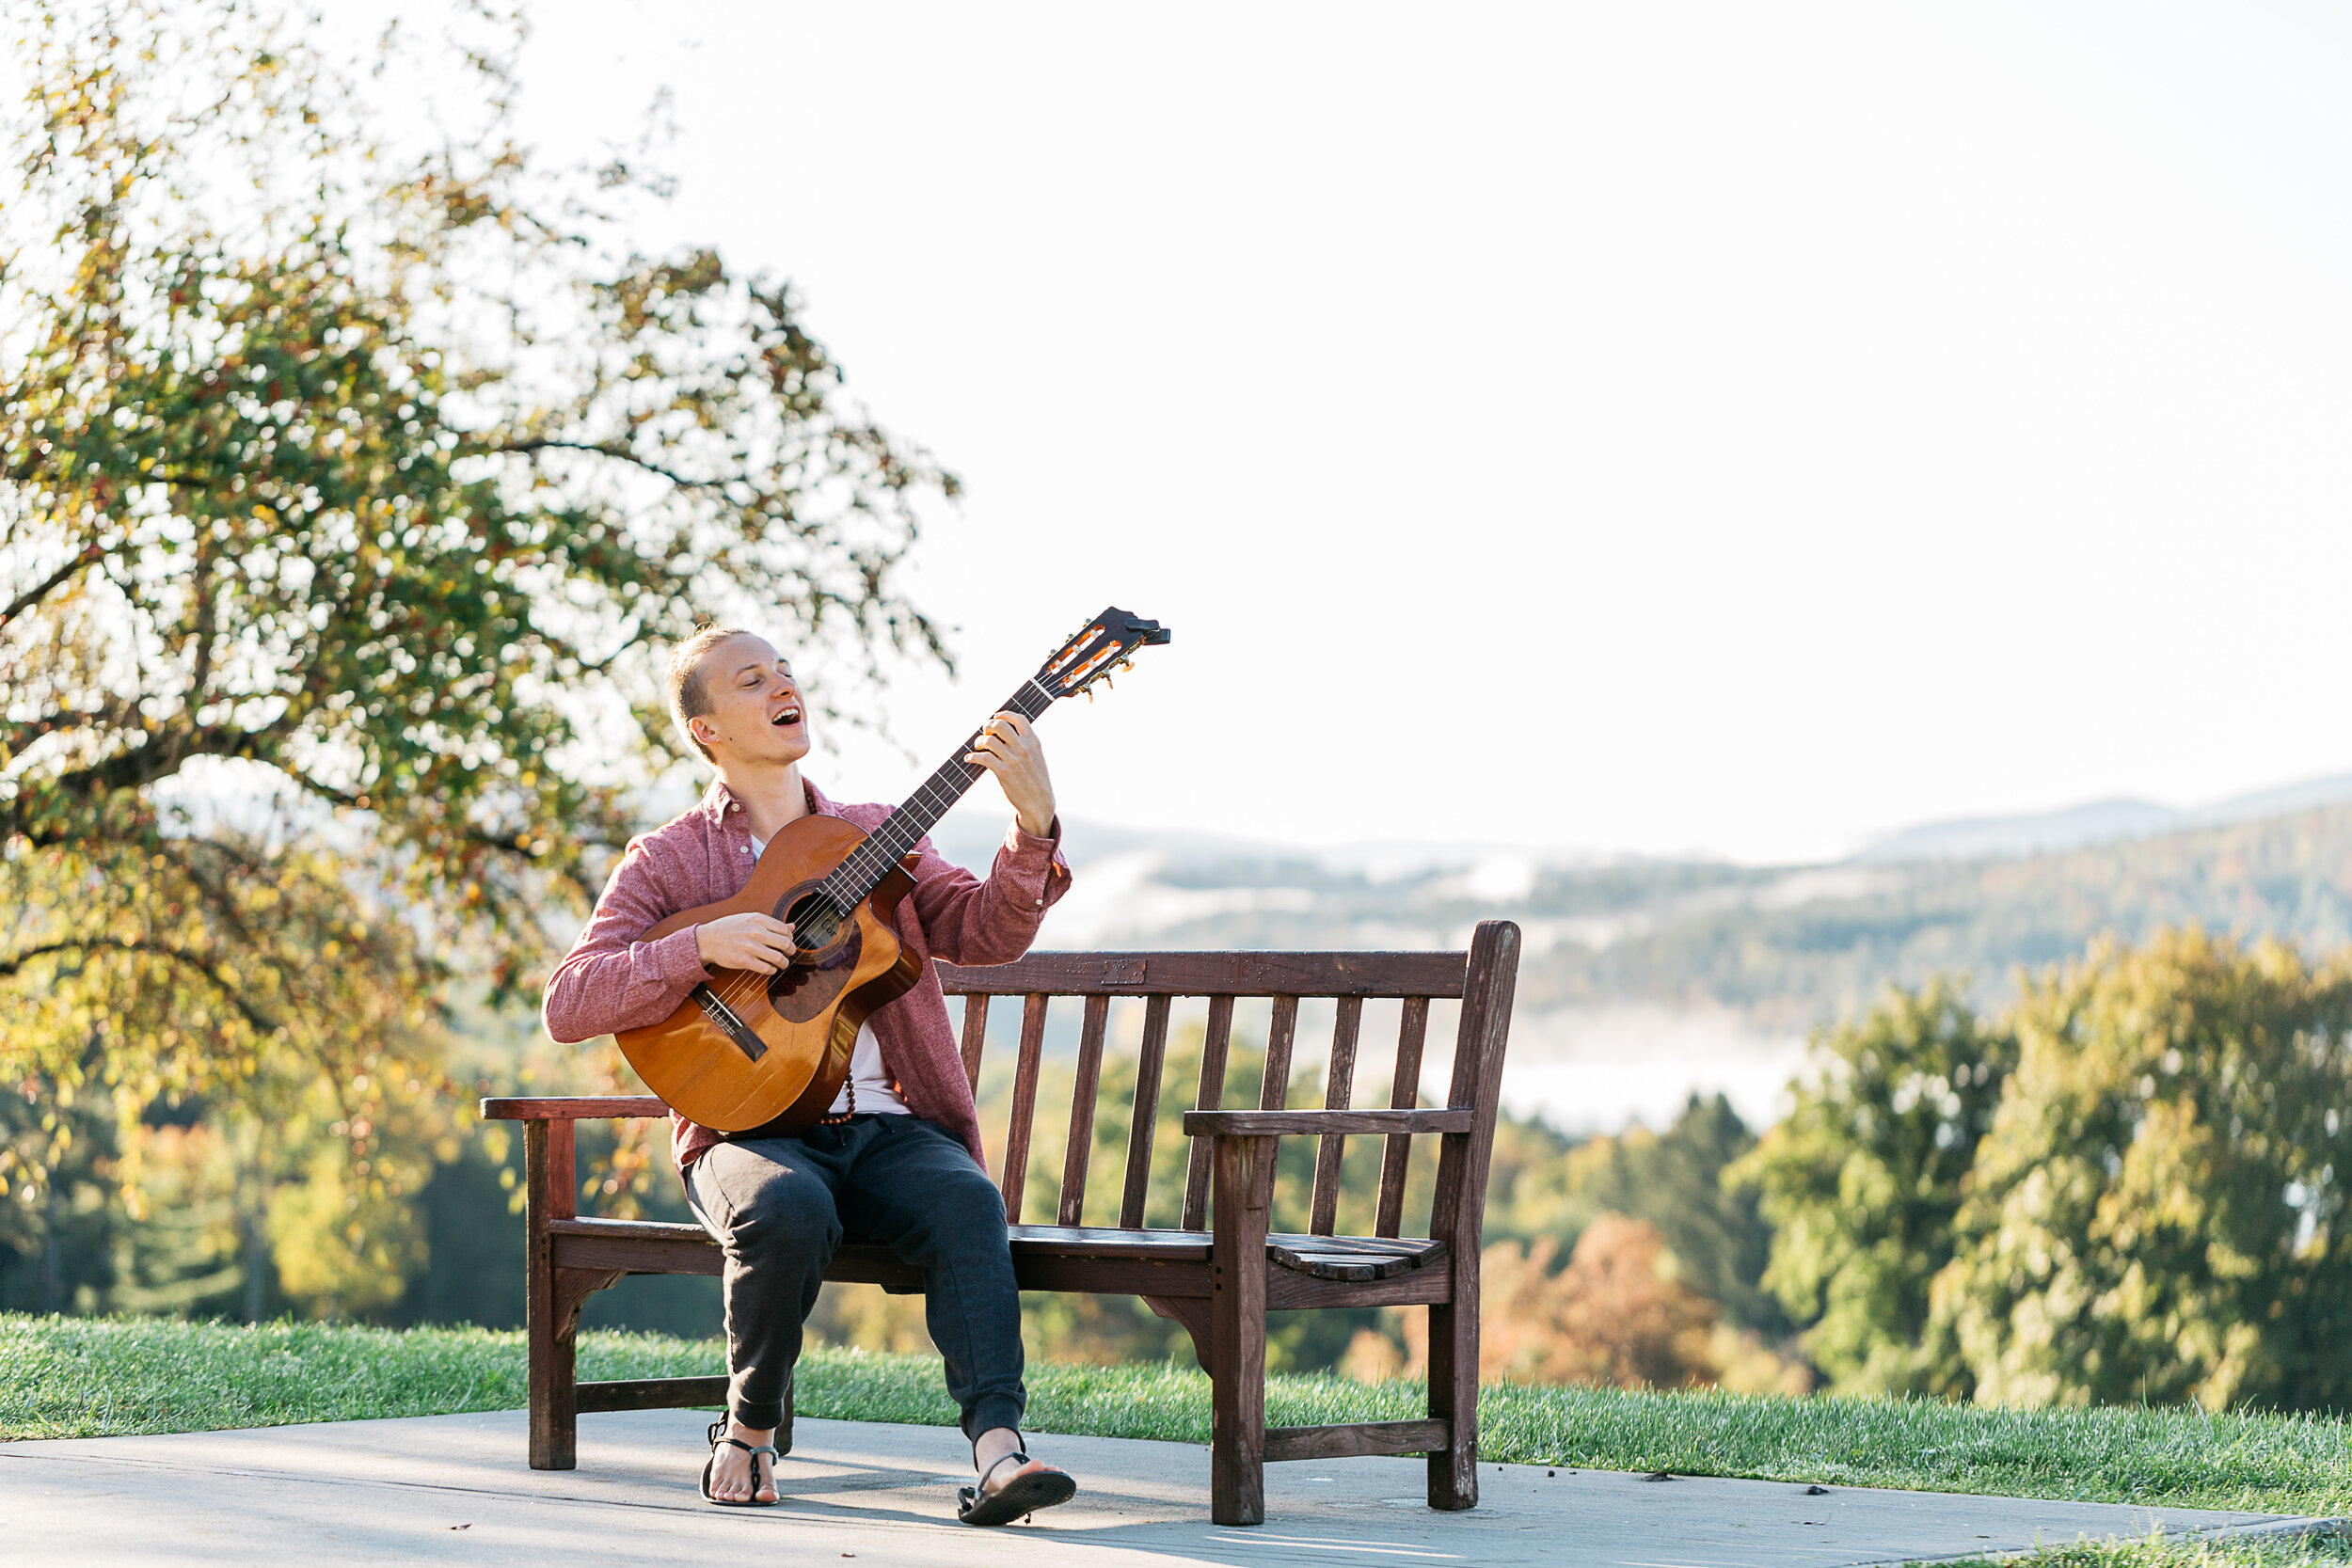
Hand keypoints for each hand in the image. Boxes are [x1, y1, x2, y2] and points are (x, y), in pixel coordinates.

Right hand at [695, 912, 796, 973]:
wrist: (707, 940)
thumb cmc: (729, 928)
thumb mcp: (749, 919)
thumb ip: (771, 923)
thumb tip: (793, 926)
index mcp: (758, 919)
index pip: (785, 930)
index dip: (790, 938)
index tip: (787, 942)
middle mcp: (756, 932)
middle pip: (786, 944)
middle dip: (791, 951)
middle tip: (789, 954)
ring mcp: (750, 947)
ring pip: (778, 958)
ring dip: (784, 963)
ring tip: (782, 964)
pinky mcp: (744, 961)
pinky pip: (766, 968)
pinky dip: (772, 970)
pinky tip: (770, 968)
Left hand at [966, 710, 1055, 837]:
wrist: (1039, 803)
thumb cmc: (1036, 780)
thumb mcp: (1037, 757)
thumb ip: (1025, 744)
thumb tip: (1005, 732)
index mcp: (1033, 742)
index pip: (1019, 719)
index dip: (1004, 714)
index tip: (996, 716)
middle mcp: (1023, 748)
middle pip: (999, 725)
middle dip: (988, 726)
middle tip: (985, 733)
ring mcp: (1013, 760)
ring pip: (988, 740)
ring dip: (978, 742)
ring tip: (977, 747)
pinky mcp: (1003, 772)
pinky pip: (983, 757)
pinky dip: (972, 756)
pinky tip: (969, 759)